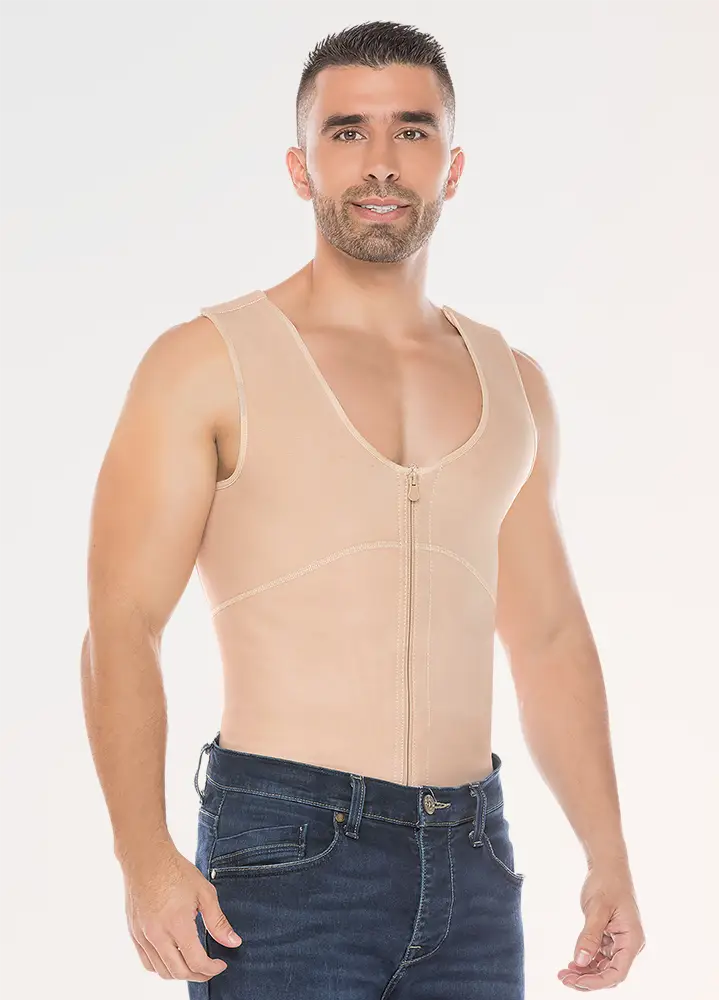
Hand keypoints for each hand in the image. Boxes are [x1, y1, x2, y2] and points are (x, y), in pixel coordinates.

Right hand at [122, 843, 242, 980]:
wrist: (146, 858)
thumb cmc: (177, 871)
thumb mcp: (204, 892)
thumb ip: (218, 921)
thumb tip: (233, 942)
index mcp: (176, 924)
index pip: (195, 961)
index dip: (212, 968)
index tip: (221, 964)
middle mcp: (156, 934)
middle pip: (178, 972)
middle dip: (198, 975)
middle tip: (211, 968)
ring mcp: (142, 936)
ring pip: (161, 971)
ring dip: (180, 974)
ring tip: (194, 964)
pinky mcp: (134, 933)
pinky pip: (147, 962)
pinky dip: (161, 967)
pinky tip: (173, 958)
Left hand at [558, 861, 645, 990]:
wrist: (607, 866)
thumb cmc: (607, 883)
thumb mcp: (597, 909)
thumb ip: (590, 936)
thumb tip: (580, 961)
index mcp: (632, 940)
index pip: (617, 972)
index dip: (597, 981)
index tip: (576, 981)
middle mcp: (628, 944)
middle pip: (609, 973)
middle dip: (587, 979)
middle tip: (564, 978)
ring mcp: (619, 942)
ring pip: (603, 967)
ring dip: (585, 972)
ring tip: (564, 973)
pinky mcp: (610, 937)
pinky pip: (599, 956)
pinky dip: (586, 961)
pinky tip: (572, 963)